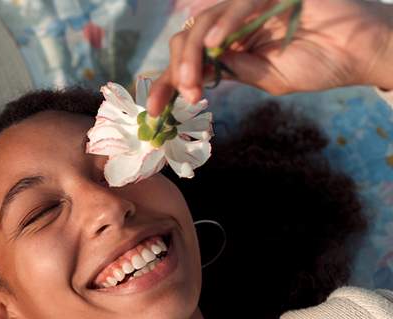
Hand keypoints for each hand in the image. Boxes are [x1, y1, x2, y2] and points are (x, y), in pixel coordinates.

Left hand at [147, 0, 392, 115]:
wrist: (363, 51)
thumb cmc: (321, 63)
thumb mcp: (268, 79)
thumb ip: (234, 73)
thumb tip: (195, 76)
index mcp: (231, 45)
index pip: (190, 60)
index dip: (168, 82)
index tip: (153, 110)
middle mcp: (234, 23)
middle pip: (189, 39)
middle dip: (177, 69)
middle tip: (180, 95)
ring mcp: (250, 5)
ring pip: (206, 21)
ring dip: (193, 53)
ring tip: (190, 80)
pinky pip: (241, 2)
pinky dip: (225, 23)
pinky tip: (215, 45)